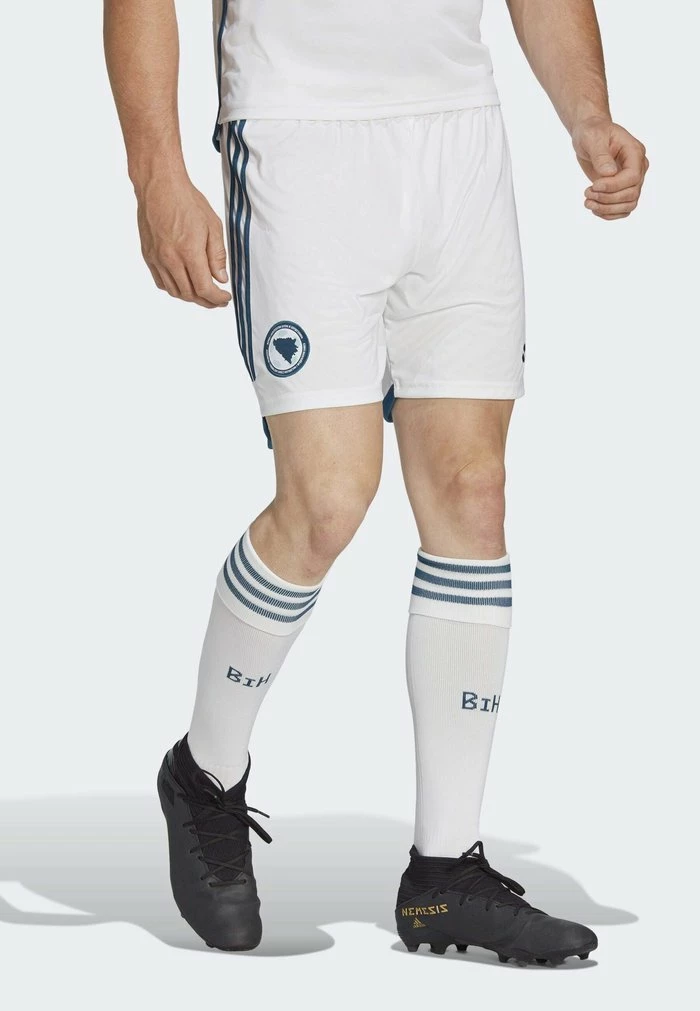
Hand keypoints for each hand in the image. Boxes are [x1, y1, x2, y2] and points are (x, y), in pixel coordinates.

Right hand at [136, 174, 231, 307]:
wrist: (159, 186)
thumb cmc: (187, 201)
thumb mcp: (213, 226)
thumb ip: (217, 255)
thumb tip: (221, 278)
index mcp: (189, 252)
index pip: (204, 288)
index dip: (217, 298)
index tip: (226, 298)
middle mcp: (170, 259)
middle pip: (189, 294)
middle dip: (207, 302)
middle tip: (218, 300)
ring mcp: (157, 259)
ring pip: (174, 291)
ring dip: (190, 297)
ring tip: (203, 294)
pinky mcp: (148, 256)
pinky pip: (161, 282)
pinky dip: (174, 288)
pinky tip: (184, 284)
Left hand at [572, 116, 648, 220]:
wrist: (590, 136)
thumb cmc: (592, 132)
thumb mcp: (593, 138)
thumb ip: (601, 155)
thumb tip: (609, 173)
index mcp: (634, 152)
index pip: (632, 177)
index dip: (614, 186)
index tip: (594, 185)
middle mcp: (638, 168)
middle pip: (632, 194)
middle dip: (608, 198)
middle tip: (587, 193)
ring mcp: (632, 181)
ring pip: (629, 205)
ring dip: (607, 209)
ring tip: (588, 202)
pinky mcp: (622, 190)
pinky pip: (623, 209)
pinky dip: (608, 214)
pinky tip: (594, 209)